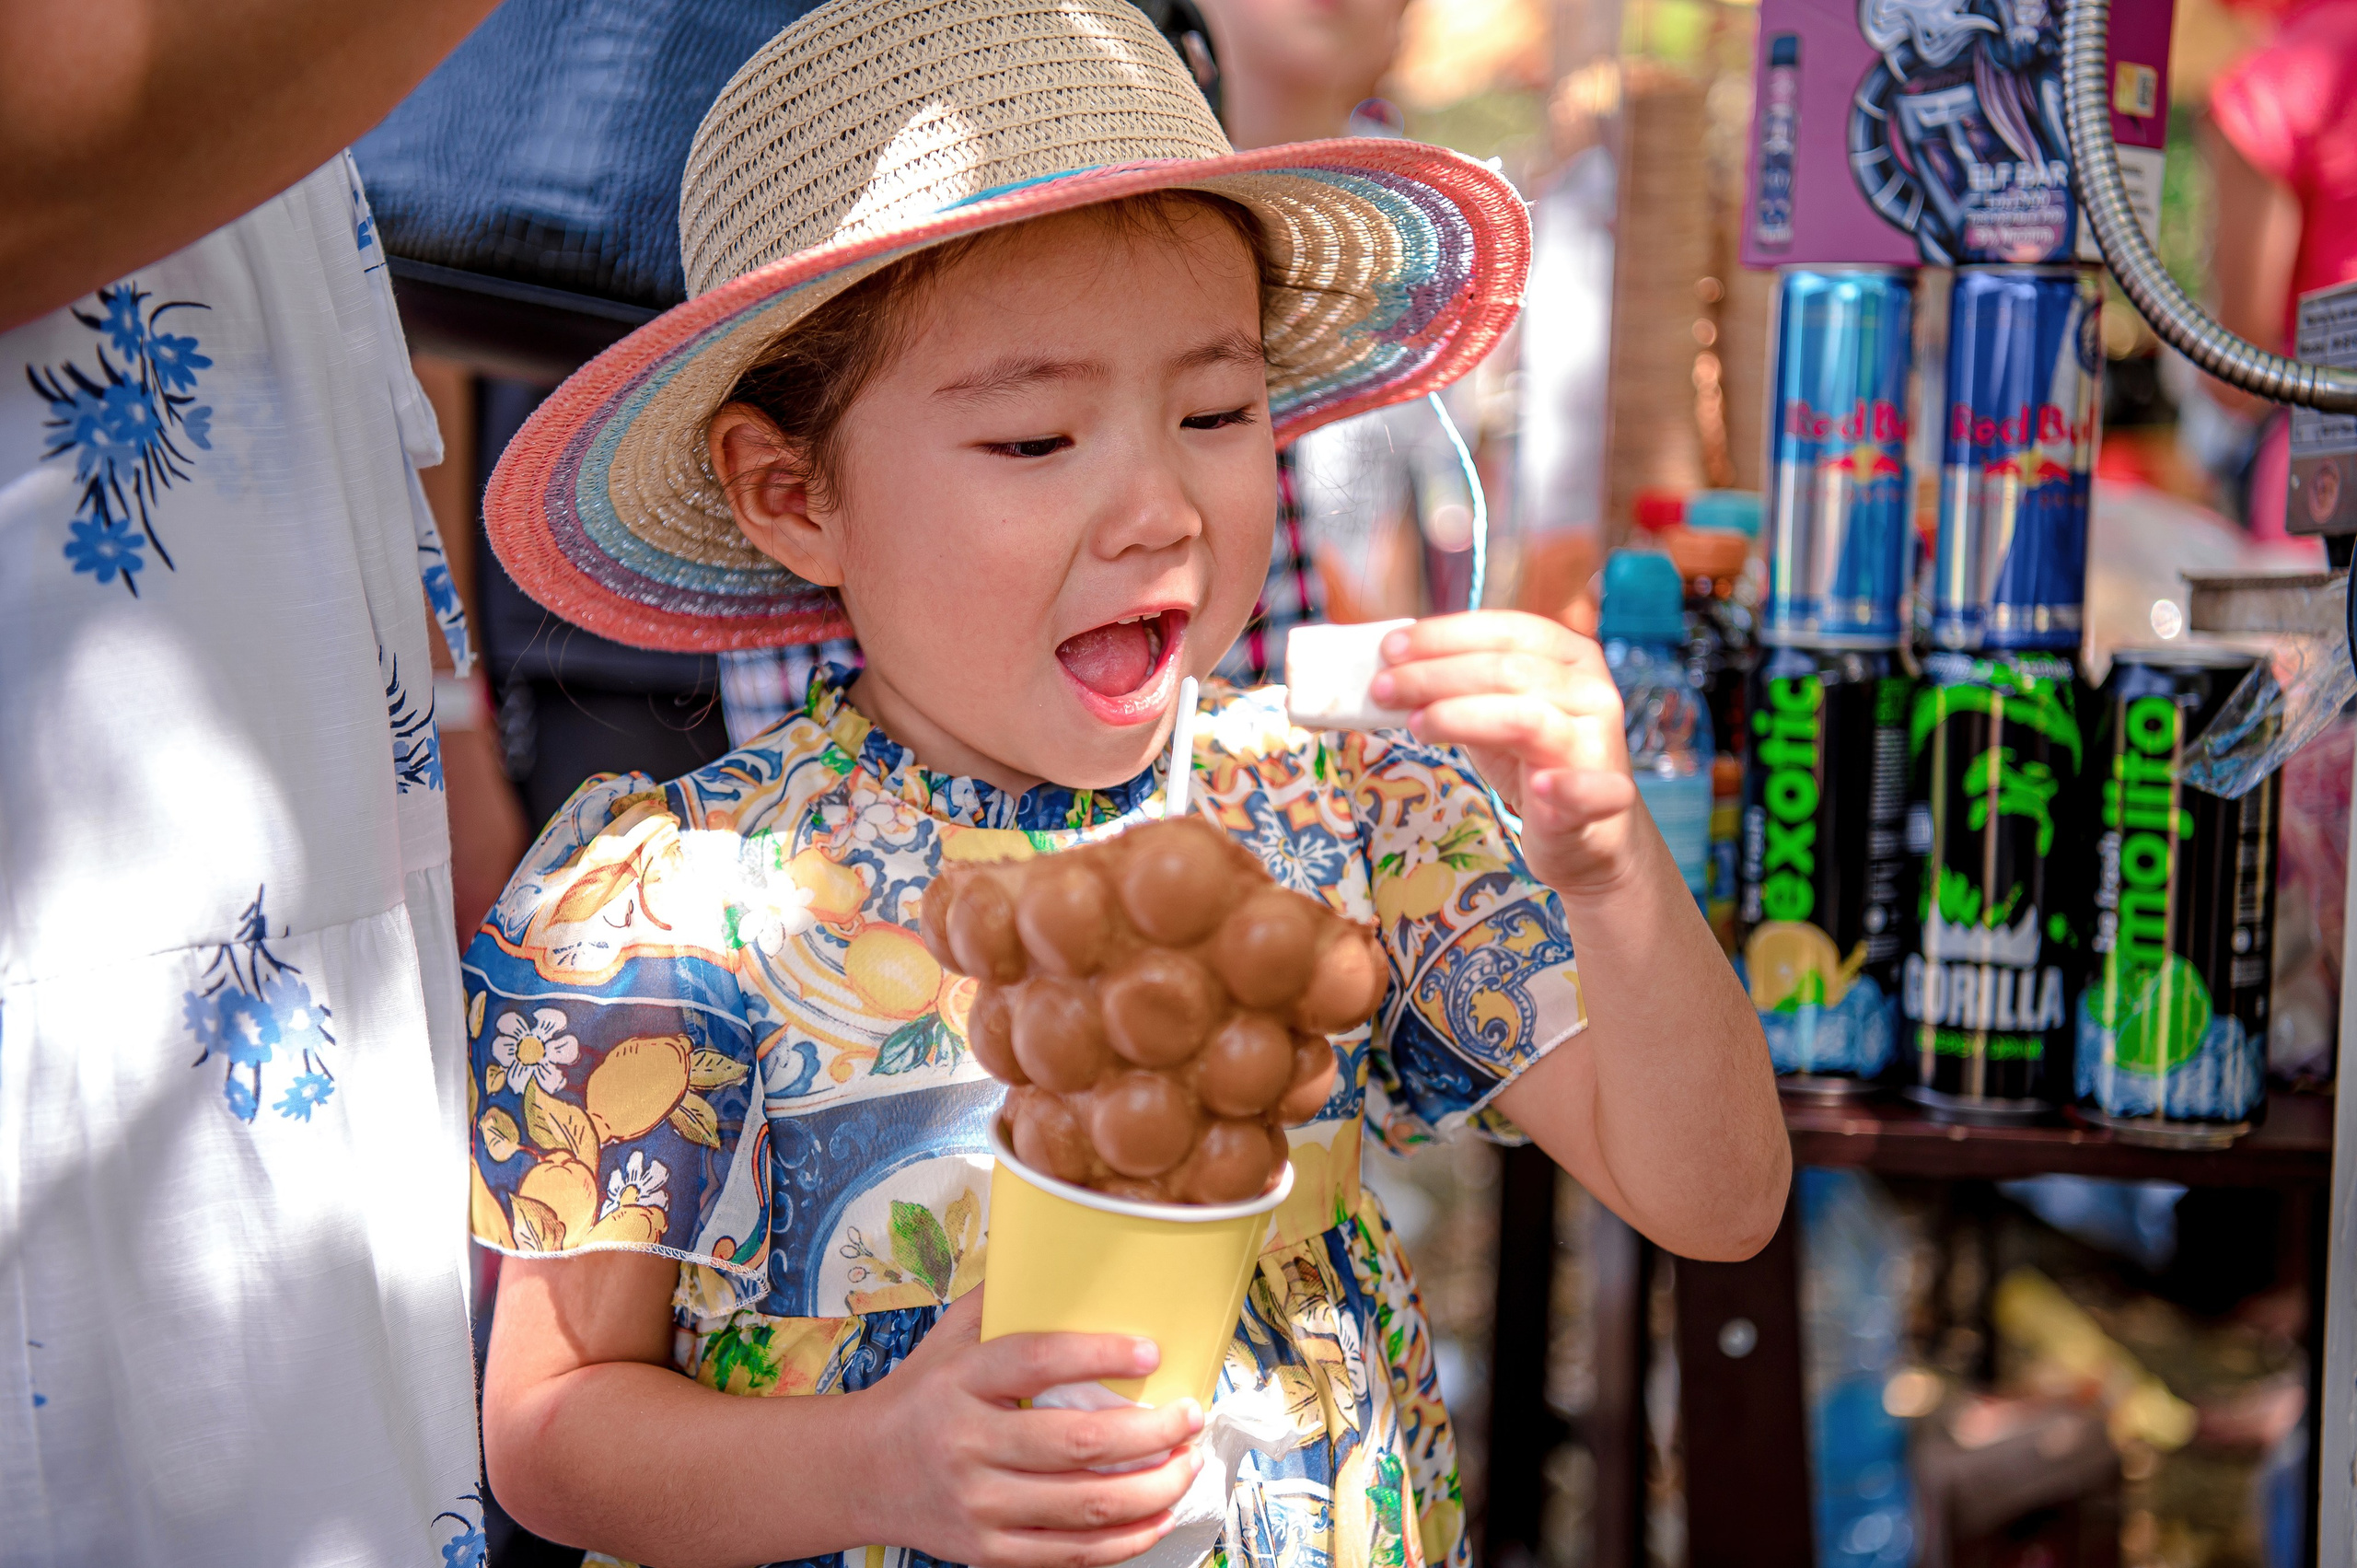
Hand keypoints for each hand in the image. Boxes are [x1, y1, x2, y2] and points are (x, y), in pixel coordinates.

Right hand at [868, 1289, 1205, 1567]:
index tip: (1151, 1350)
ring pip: (1086, 1504)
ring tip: (1187, 1464)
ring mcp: (979, 1503)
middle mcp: (968, 1443)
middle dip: (1153, 1431)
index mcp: (961, 1380)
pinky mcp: (989, 1549)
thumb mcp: (949, 1336)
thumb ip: (1004, 1299)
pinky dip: (1126, 1539)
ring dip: (1154, 1487)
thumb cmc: (920, 1395)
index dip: (1100, 1355)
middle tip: (1189, 1415)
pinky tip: (1158, 1515)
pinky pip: (1072, 1554)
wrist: (859, 1472)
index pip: (1037, 1361)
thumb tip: (1066, 1254)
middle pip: (1078, 1443)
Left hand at [1368, 610, 1643, 895]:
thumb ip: (1457, 688)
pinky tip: (1539, 788)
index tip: (1390, 647)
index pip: (1505, 629)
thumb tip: (1391, 669)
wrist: (1585, 833)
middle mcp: (1591, 689)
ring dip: (1462, 717)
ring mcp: (1599, 741)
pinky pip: (1590, 789)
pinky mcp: (1606, 797)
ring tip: (1416, 726)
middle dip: (1435, 675)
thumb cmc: (1534, 762)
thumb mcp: (1492, 713)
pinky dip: (1564, 788)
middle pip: (1507, 670)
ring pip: (1527, 718)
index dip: (1445, 635)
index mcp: (1569, 655)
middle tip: (1382, 688)